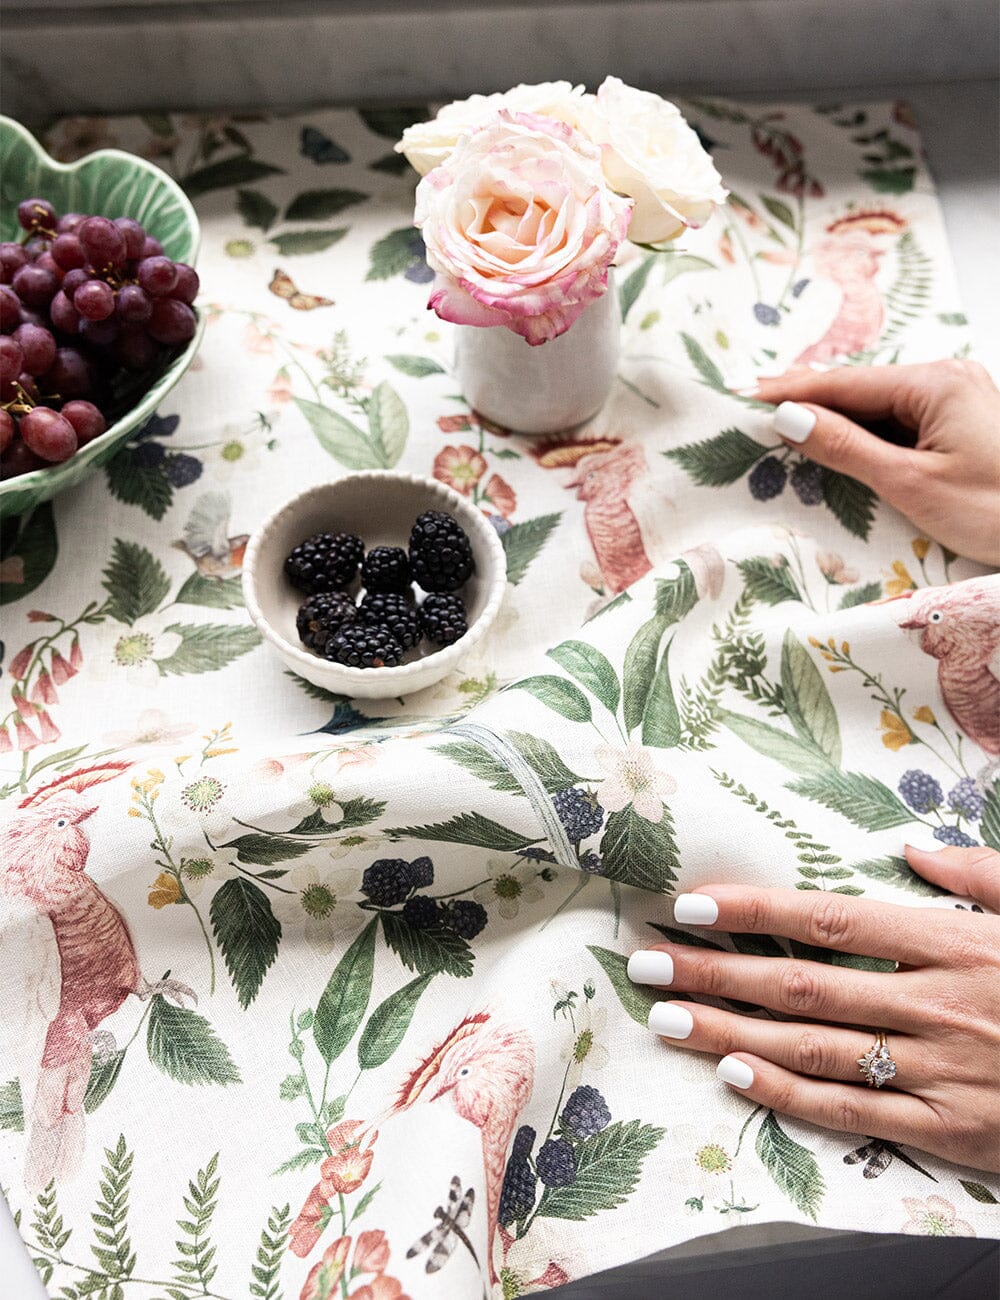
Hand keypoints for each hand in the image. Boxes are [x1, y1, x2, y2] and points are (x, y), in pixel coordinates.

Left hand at [628, 844, 999, 1172]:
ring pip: (813, 1050)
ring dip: (730, 1033)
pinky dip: (788, 1096)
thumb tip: (912, 851)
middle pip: (801, 986)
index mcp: (953, 943)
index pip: (829, 920)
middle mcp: (935, 1004)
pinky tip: (734, 1078)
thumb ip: (978, 875)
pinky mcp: (951, 1130)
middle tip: (645, 964)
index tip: (690, 903)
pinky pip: (853, 1113)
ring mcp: (939, 1071)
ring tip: (666, 1019)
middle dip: (713, 973)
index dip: (753, 912)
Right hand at [752, 360, 999, 566]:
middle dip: (804, 401)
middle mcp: (946, 379)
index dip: (788, 391)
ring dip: (829, 420)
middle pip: (857, 389)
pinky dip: (860, 436)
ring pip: (875, 407)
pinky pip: (897, 423)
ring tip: (776, 427)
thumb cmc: (998, 512)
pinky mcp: (960, 425)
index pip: (843, 383)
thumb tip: (788, 417)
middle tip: (746, 408)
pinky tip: (830, 445)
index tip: (739, 396)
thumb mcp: (911, 485)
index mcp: (936, 383)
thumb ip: (846, 449)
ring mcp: (955, 401)